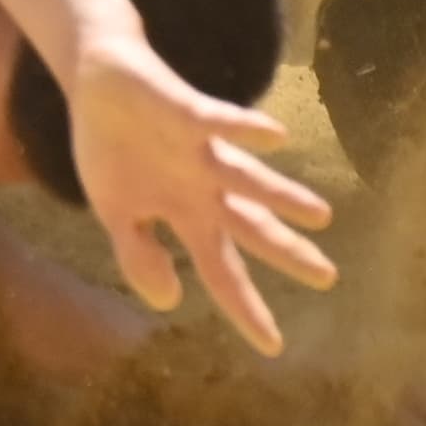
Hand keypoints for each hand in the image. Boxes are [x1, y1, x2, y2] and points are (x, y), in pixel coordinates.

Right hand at [62, 42, 336, 353]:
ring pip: (247, 178)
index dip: (245, 308)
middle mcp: (204, 186)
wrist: (97, 77)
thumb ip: (138, 255)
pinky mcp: (185, 111)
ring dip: (281, 196)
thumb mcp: (114, 211)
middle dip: (287, 252)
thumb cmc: (112, 146)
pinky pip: (219, 121)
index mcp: (186, 214)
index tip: (273, 347)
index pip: (221, 271)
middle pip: (251, 226)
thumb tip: (171, 302)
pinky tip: (275, 138)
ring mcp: (198, 149)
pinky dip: (244, 129)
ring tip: (322, 217)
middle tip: (328, 278)